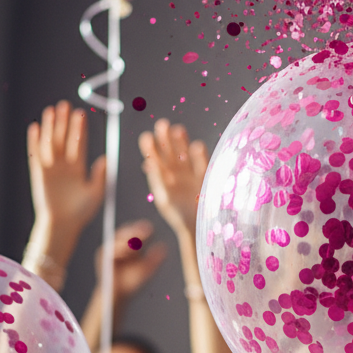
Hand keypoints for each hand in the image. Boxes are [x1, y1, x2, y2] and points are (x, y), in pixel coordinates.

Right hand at [27, 101, 105, 237]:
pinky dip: (35, 141)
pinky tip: (35, 127)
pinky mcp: (38, 173)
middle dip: (64, 122)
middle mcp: (64, 165)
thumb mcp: (96, 193)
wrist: (62, 225)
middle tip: (66, 105)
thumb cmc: (81, 212)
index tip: (80, 114)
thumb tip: (106, 159)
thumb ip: (101, 176)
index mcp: (79, 167)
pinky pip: (36, 154)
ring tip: (51, 110)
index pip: (79, 143)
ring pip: (50, 142)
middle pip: (64, 138)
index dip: (79, 128)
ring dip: (50, 126)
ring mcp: (51, 168)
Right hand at [94, 220, 167, 301]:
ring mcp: (110, 249)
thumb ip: (153, 260)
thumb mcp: (145, 271)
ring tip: (137, 244)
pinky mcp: (102, 256)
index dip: (141, 229)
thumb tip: (164, 247)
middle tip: (145, 233)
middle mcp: (119, 245)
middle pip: (126, 232)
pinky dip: (118, 250)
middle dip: (134, 232)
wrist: (118, 295)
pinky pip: (109, 249)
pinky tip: (127, 252)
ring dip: (127, 240)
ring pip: (117, 239)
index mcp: (130, 246)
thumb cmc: (131, 282)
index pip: (135, 232)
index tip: (150, 229)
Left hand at [139, 120, 207, 238]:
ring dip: (181, 140)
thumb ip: (158, 180)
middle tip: (162, 124)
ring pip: (185, 151)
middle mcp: (176, 170)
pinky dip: (199, 154)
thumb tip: (148, 162)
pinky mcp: (206, 175)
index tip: (147, 137)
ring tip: (177, 130)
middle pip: (170, 149)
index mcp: (162, 176)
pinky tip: (195, 146)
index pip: (154, 157)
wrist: (199, 228)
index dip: (150, 146)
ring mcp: (191, 171)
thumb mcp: (165, 199)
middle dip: (166, 136)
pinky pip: (202, 161)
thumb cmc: (179, 216)